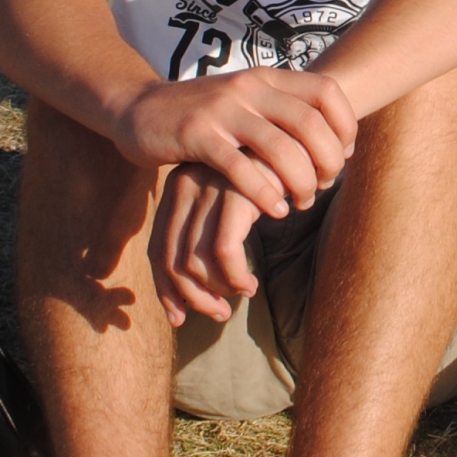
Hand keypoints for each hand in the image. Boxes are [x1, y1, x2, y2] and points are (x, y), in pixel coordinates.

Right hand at [114, 68, 355, 226]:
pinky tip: (274, 210)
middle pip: (311, 123)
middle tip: (326, 186)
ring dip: (301, 181)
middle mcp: (248, 87)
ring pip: (281, 148)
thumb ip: (283, 112)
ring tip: (301, 203)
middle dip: (328, 161)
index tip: (344, 156)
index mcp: (266, 78)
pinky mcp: (196, 135)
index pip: (327, 91)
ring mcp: (222, 110)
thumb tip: (335, 141)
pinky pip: (240, 168)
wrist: (137, 108)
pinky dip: (264, 193)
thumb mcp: (246, 102)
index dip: (345, 125)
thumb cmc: (202, 114)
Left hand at [150, 161, 267, 327]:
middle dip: (191, 298)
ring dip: (216, 291)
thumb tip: (192, 289)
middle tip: (217, 314)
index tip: (179, 317)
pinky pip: (224, 253)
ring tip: (240, 296)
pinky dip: (235, 278)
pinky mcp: (234, 194)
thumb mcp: (228, 202)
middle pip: (171, 260)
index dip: (166, 290)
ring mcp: (207, 189)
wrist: (299, 139)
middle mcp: (184, 186)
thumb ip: (207, 233)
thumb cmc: (265, 177)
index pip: (158, 250)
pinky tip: (250, 285)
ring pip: (194, 262)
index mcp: (177, 188)